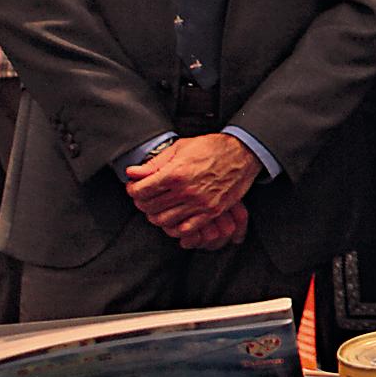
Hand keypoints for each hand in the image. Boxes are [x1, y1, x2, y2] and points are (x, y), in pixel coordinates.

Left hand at [125, 135, 258, 244]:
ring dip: (156, 215)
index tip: (135, 187)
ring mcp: (199, 203)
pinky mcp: (211, 212)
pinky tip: (175, 217)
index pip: (141, 191)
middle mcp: (186, 191)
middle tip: (145, 197)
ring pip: (164, 221)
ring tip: (159, 207)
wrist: (243, 153)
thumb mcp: (180, 148)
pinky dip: (175, 226)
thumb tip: (132, 172)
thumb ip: (155, 163)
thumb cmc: (212, 147)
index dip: (133, 190)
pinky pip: (185, 229)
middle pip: (149, 207)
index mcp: (176, 173)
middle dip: (142, 202)